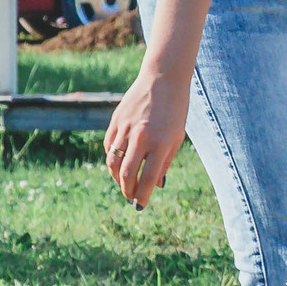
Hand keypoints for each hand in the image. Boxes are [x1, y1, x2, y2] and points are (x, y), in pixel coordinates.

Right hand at [104, 58, 191, 209]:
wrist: (163, 79)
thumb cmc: (175, 110)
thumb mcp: (177, 137)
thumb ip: (165, 161)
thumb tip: (155, 185)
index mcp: (161, 143)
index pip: (148, 178)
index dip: (143, 196)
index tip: (140, 206)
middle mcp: (142, 137)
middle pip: (126, 174)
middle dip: (127, 190)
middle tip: (130, 197)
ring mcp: (126, 128)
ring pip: (113, 161)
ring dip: (116, 178)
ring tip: (123, 184)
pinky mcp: (115, 120)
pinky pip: (109, 146)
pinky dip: (112, 158)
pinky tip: (118, 164)